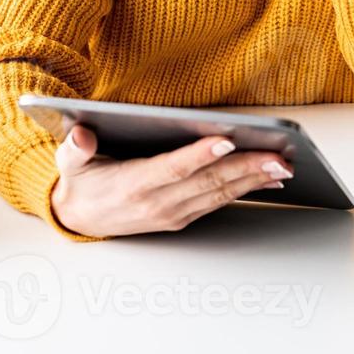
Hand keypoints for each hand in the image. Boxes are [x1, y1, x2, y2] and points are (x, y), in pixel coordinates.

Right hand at [49, 124, 293, 237]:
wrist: (80, 219)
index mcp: (134, 185)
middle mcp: (158, 203)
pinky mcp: (183, 217)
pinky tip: (268, 179)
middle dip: (247, 168)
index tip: (226, 140)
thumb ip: (75, 148)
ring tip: (283, 165)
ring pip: (220, 194)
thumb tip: (81, 134)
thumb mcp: (70, 162)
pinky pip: (219, 202)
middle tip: (278, 157)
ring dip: (255, 180)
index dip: (200, 156)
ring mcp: (173, 213)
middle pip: (208, 183)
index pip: (173, 168)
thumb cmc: (82, 183)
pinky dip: (246, 189)